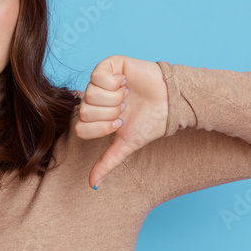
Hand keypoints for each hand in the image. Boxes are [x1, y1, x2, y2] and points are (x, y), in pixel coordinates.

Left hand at [74, 55, 167, 188]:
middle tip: (125, 108)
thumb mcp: (125, 145)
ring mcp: (99, 81)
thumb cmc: (148, 122)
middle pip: (85, 111)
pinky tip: (126, 82)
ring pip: (90, 94)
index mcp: (95, 118)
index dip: (102, 128)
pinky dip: (115, 82)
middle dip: (110, 113)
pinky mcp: (109, 65)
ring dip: (114, 98)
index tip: (120, 123)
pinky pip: (97, 76)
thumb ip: (107, 162)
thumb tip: (92, 185)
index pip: (81, 127)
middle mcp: (94, 99)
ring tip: (128, 96)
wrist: (169, 102)